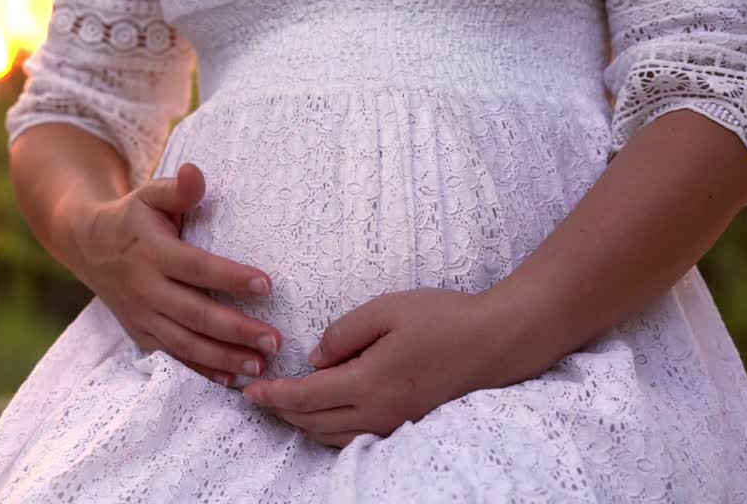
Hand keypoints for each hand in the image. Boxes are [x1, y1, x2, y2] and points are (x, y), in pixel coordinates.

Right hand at [69, 162, 281, 384]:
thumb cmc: (133, 217)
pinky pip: (173, 358)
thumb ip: (177, 189)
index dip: (231, 277)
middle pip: (196, 314)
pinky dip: (201, 371)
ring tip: (260, 366)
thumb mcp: (149, 195)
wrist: (88, 246)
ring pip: (186, 343)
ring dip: (224, 358)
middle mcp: (146, 288)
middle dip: (236, 330)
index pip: (197, 267)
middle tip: (275, 340)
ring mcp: (143, 316)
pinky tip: (231, 379)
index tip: (267, 285)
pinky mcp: (141, 335)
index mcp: (153, 252)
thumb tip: (195, 173)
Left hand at [241, 288, 508, 447]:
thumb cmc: (443, 318)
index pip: (306, 397)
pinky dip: (328, 428)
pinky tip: (323, 411)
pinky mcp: (406, 424)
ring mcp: (394, 424)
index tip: (249, 391)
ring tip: (284, 403)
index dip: (273, 395)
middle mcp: (378, 413)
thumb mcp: (386, 309)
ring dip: (303, 422)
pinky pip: (355, 437)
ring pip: (333, 436)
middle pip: (313, 423)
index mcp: (369, 383)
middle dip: (281, 411)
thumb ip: (343, 333)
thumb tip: (315, 359)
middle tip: (258, 397)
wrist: (496, 343)